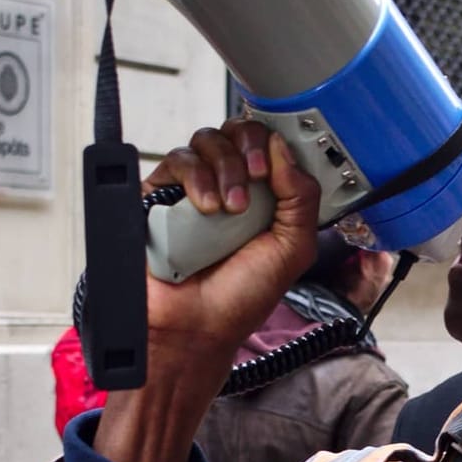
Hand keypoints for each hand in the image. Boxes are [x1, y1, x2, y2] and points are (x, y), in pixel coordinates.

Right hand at [95, 120, 320, 461]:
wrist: (194, 328)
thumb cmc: (240, 298)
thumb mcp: (293, 249)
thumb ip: (302, 197)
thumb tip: (284, 148)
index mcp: (267, 197)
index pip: (273, 146)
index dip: (278, 143)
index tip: (280, 162)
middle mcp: (232, 187)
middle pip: (239, 132)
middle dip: (251, 148)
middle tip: (257, 176)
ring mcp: (195, 188)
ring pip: (209, 140)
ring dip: (226, 166)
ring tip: (230, 207)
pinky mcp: (160, 193)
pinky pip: (177, 160)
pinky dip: (196, 176)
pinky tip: (206, 206)